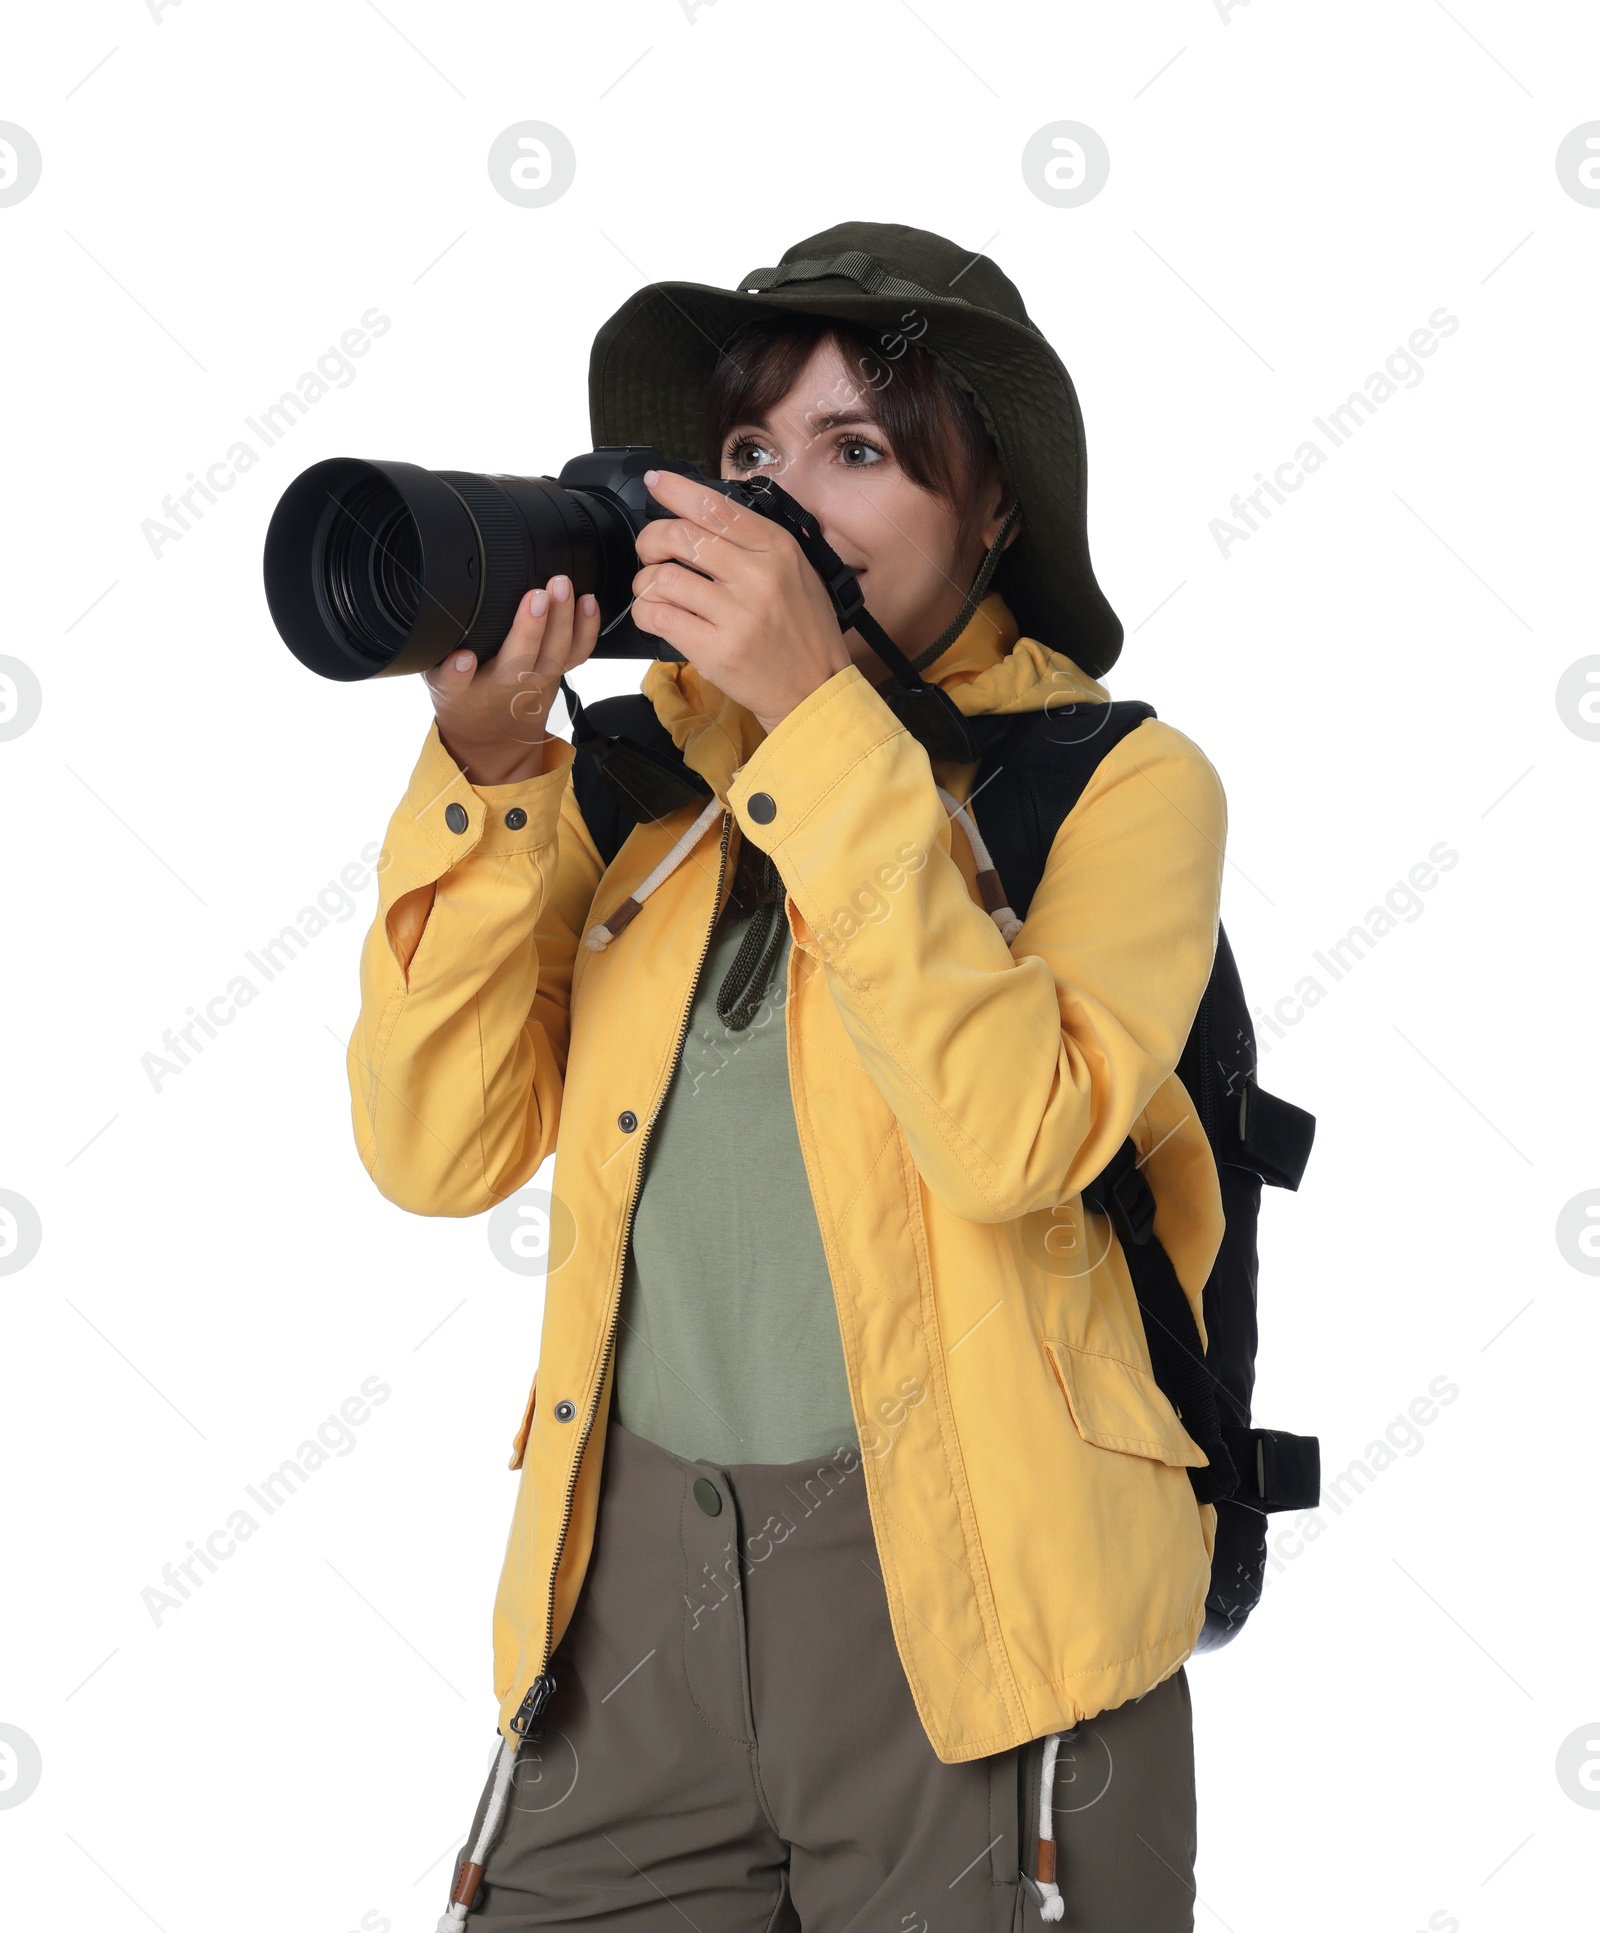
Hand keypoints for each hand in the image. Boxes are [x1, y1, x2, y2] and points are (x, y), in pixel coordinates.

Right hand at [423, 575, 599, 785]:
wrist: (494, 734)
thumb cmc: (465, 696)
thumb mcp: (438, 680)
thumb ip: (438, 655)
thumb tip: (432, 614)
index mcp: (462, 692)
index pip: (454, 684)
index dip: (458, 673)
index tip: (463, 658)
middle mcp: (502, 690)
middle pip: (519, 666)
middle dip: (529, 630)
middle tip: (536, 595)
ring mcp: (535, 683)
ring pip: (554, 656)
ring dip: (562, 620)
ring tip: (561, 586)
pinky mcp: (557, 674)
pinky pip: (577, 654)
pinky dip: (587, 628)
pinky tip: (588, 601)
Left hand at [631, 469, 851, 731]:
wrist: (816, 689)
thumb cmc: (805, 631)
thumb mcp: (798, 571)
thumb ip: (758, 542)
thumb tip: (708, 512)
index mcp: (777, 549)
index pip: (715, 507)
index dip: (676, 490)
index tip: (655, 483)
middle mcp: (758, 577)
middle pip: (679, 536)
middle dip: (650, 540)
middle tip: (650, 552)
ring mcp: (736, 615)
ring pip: (662, 577)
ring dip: (645, 581)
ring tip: (653, 590)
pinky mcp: (716, 650)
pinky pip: (659, 616)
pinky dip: (645, 611)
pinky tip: (654, 614)